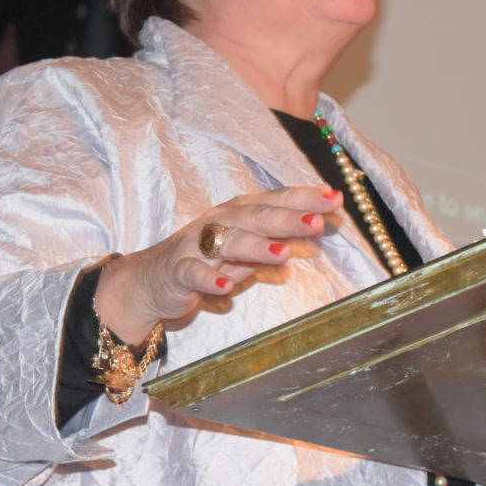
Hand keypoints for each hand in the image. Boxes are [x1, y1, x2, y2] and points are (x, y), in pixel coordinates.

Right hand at [94, 186, 345, 341]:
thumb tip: (318, 225)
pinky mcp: (178, 272)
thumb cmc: (204, 261)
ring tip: (283, 253)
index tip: (335, 198)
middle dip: (287, 218)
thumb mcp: (244, 250)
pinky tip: (225, 286)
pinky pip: (194, 274)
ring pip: (228, 242)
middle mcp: (219, 223)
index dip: (303, 198)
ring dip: (256, 247)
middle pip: (256, 217)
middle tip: (317, 221)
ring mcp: (196, 246)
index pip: (274, 201)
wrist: (150, 281)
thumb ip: (277, 238)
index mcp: (237, 214)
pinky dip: (209, 279)